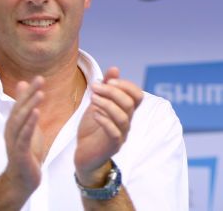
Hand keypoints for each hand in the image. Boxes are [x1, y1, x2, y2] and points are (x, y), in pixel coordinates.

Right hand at [1, 77, 45, 196]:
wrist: (22, 180)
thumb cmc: (27, 152)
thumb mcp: (28, 126)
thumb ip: (26, 107)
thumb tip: (23, 83)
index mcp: (14, 125)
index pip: (20, 104)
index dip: (28, 91)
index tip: (39, 77)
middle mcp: (11, 131)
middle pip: (19, 109)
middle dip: (29, 94)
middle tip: (40, 79)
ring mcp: (14, 142)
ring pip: (20, 121)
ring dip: (29, 106)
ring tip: (40, 93)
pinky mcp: (19, 153)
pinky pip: (24, 136)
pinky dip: (29, 124)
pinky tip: (36, 113)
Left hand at [75, 67, 142, 186]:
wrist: (85, 154)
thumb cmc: (92, 128)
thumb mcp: (97, 104)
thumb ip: (106, 88)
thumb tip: (115, 68)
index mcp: (126, 111)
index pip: (137, 95)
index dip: (126, 85)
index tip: (108, 80)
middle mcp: (127, 122)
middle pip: (129, 103)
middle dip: (112, 92)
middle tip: (95, 86)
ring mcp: (122, 134)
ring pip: (123, 117)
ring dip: (107, 104)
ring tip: (92, 98)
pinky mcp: (113, 146)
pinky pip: (114, 132)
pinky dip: (104, 120)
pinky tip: (94, 114)